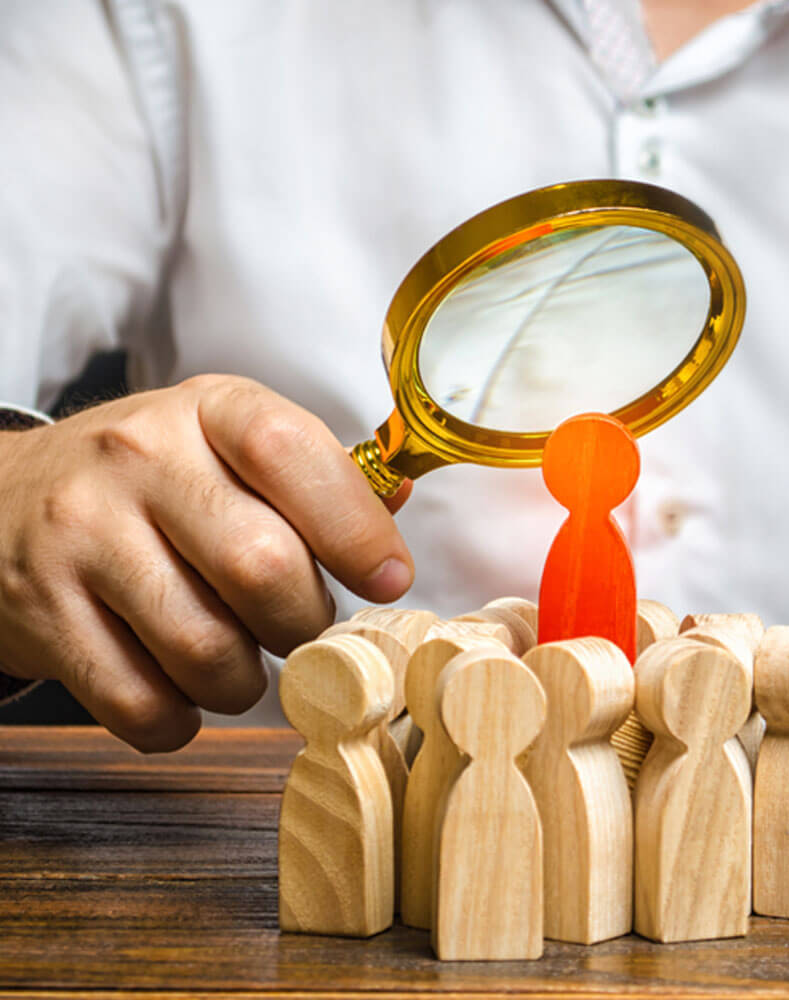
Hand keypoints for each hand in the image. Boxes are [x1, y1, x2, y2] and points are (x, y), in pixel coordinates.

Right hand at [0, 375, 413, 751]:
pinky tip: (182, 689)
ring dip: (246, 680)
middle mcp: (138, 459)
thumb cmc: (150, 478)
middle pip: (261, 566)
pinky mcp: (43, 614)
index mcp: (207, 410)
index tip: (388, 578)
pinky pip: (141, 704)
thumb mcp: (227, 442)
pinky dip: (181, 719)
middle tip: (297, 624)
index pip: (290, 451)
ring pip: (206, 649)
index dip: (355, 527)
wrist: (6, 498)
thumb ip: (312, 474)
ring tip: (237, 657)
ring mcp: (83, 535)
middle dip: (304, 621)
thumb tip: (394, 506)